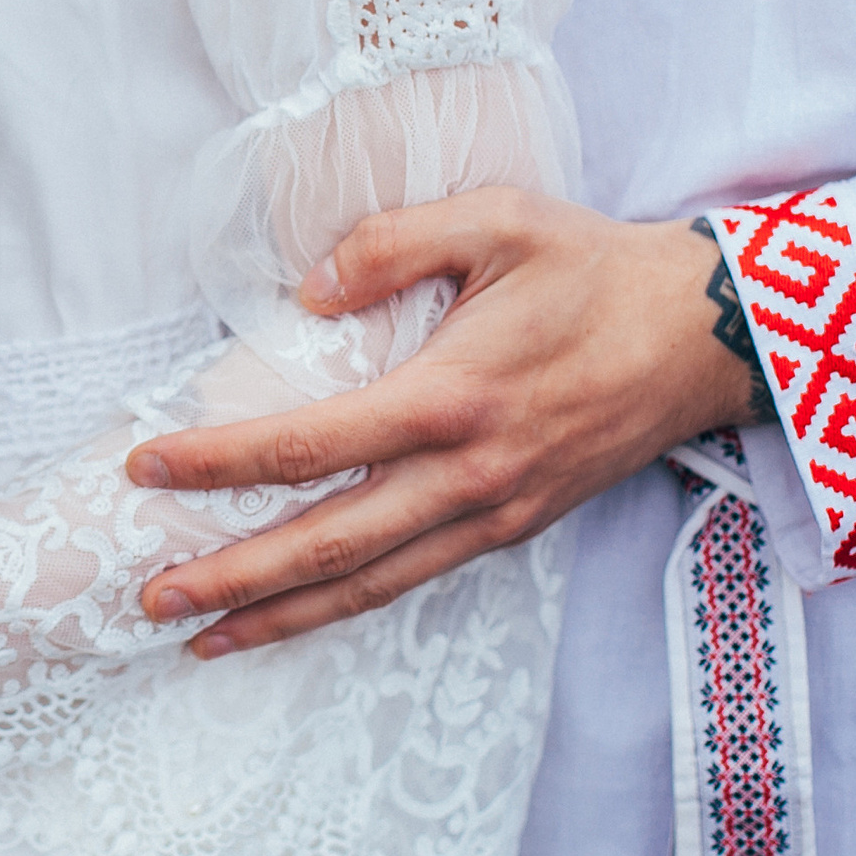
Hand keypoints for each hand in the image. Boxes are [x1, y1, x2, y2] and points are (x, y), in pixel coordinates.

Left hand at [128, 188, 760, 655]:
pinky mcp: (512, 528)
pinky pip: (412, 579)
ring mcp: (493, 513)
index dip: (220, 461)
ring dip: (279, 615)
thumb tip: (310, 290)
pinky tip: (294, 613)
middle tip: (148, 595)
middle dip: (232, 577)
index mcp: (452, 397)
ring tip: (201, 635)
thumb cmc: (596, 270)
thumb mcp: (499, 219)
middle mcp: (468, 474)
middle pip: (328, 545)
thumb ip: (394, 242)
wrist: (708, 336)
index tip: (147, 465)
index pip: (310, 445)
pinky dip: (345, 605)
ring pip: (369, 584)